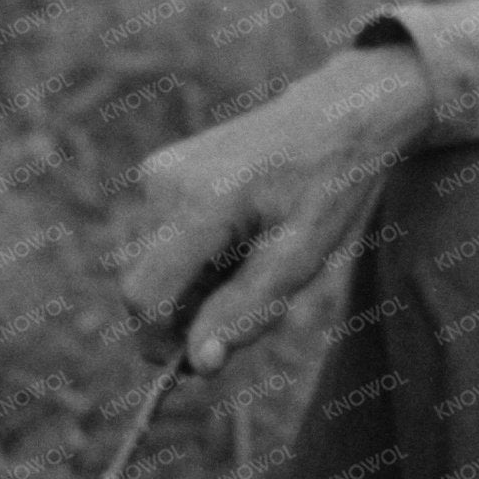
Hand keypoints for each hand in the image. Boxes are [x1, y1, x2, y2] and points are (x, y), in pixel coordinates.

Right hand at [121, 44, 432, 372]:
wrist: (336, 115)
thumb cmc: (329, 185)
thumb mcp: (303, 257)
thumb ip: (247, 311)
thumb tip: (197, 362)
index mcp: (202, 201)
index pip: (145, 296)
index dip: (163, 341)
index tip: (204, 361)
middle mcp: (164, 182)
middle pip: (142, 285)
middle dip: (184, 312)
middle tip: (248, 300)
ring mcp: (156, 172)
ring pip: (150, 267)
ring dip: (191, 285)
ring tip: (250, 259)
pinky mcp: (157, 171)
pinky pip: (157, 241)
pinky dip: (191, 258)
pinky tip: (237, 237)